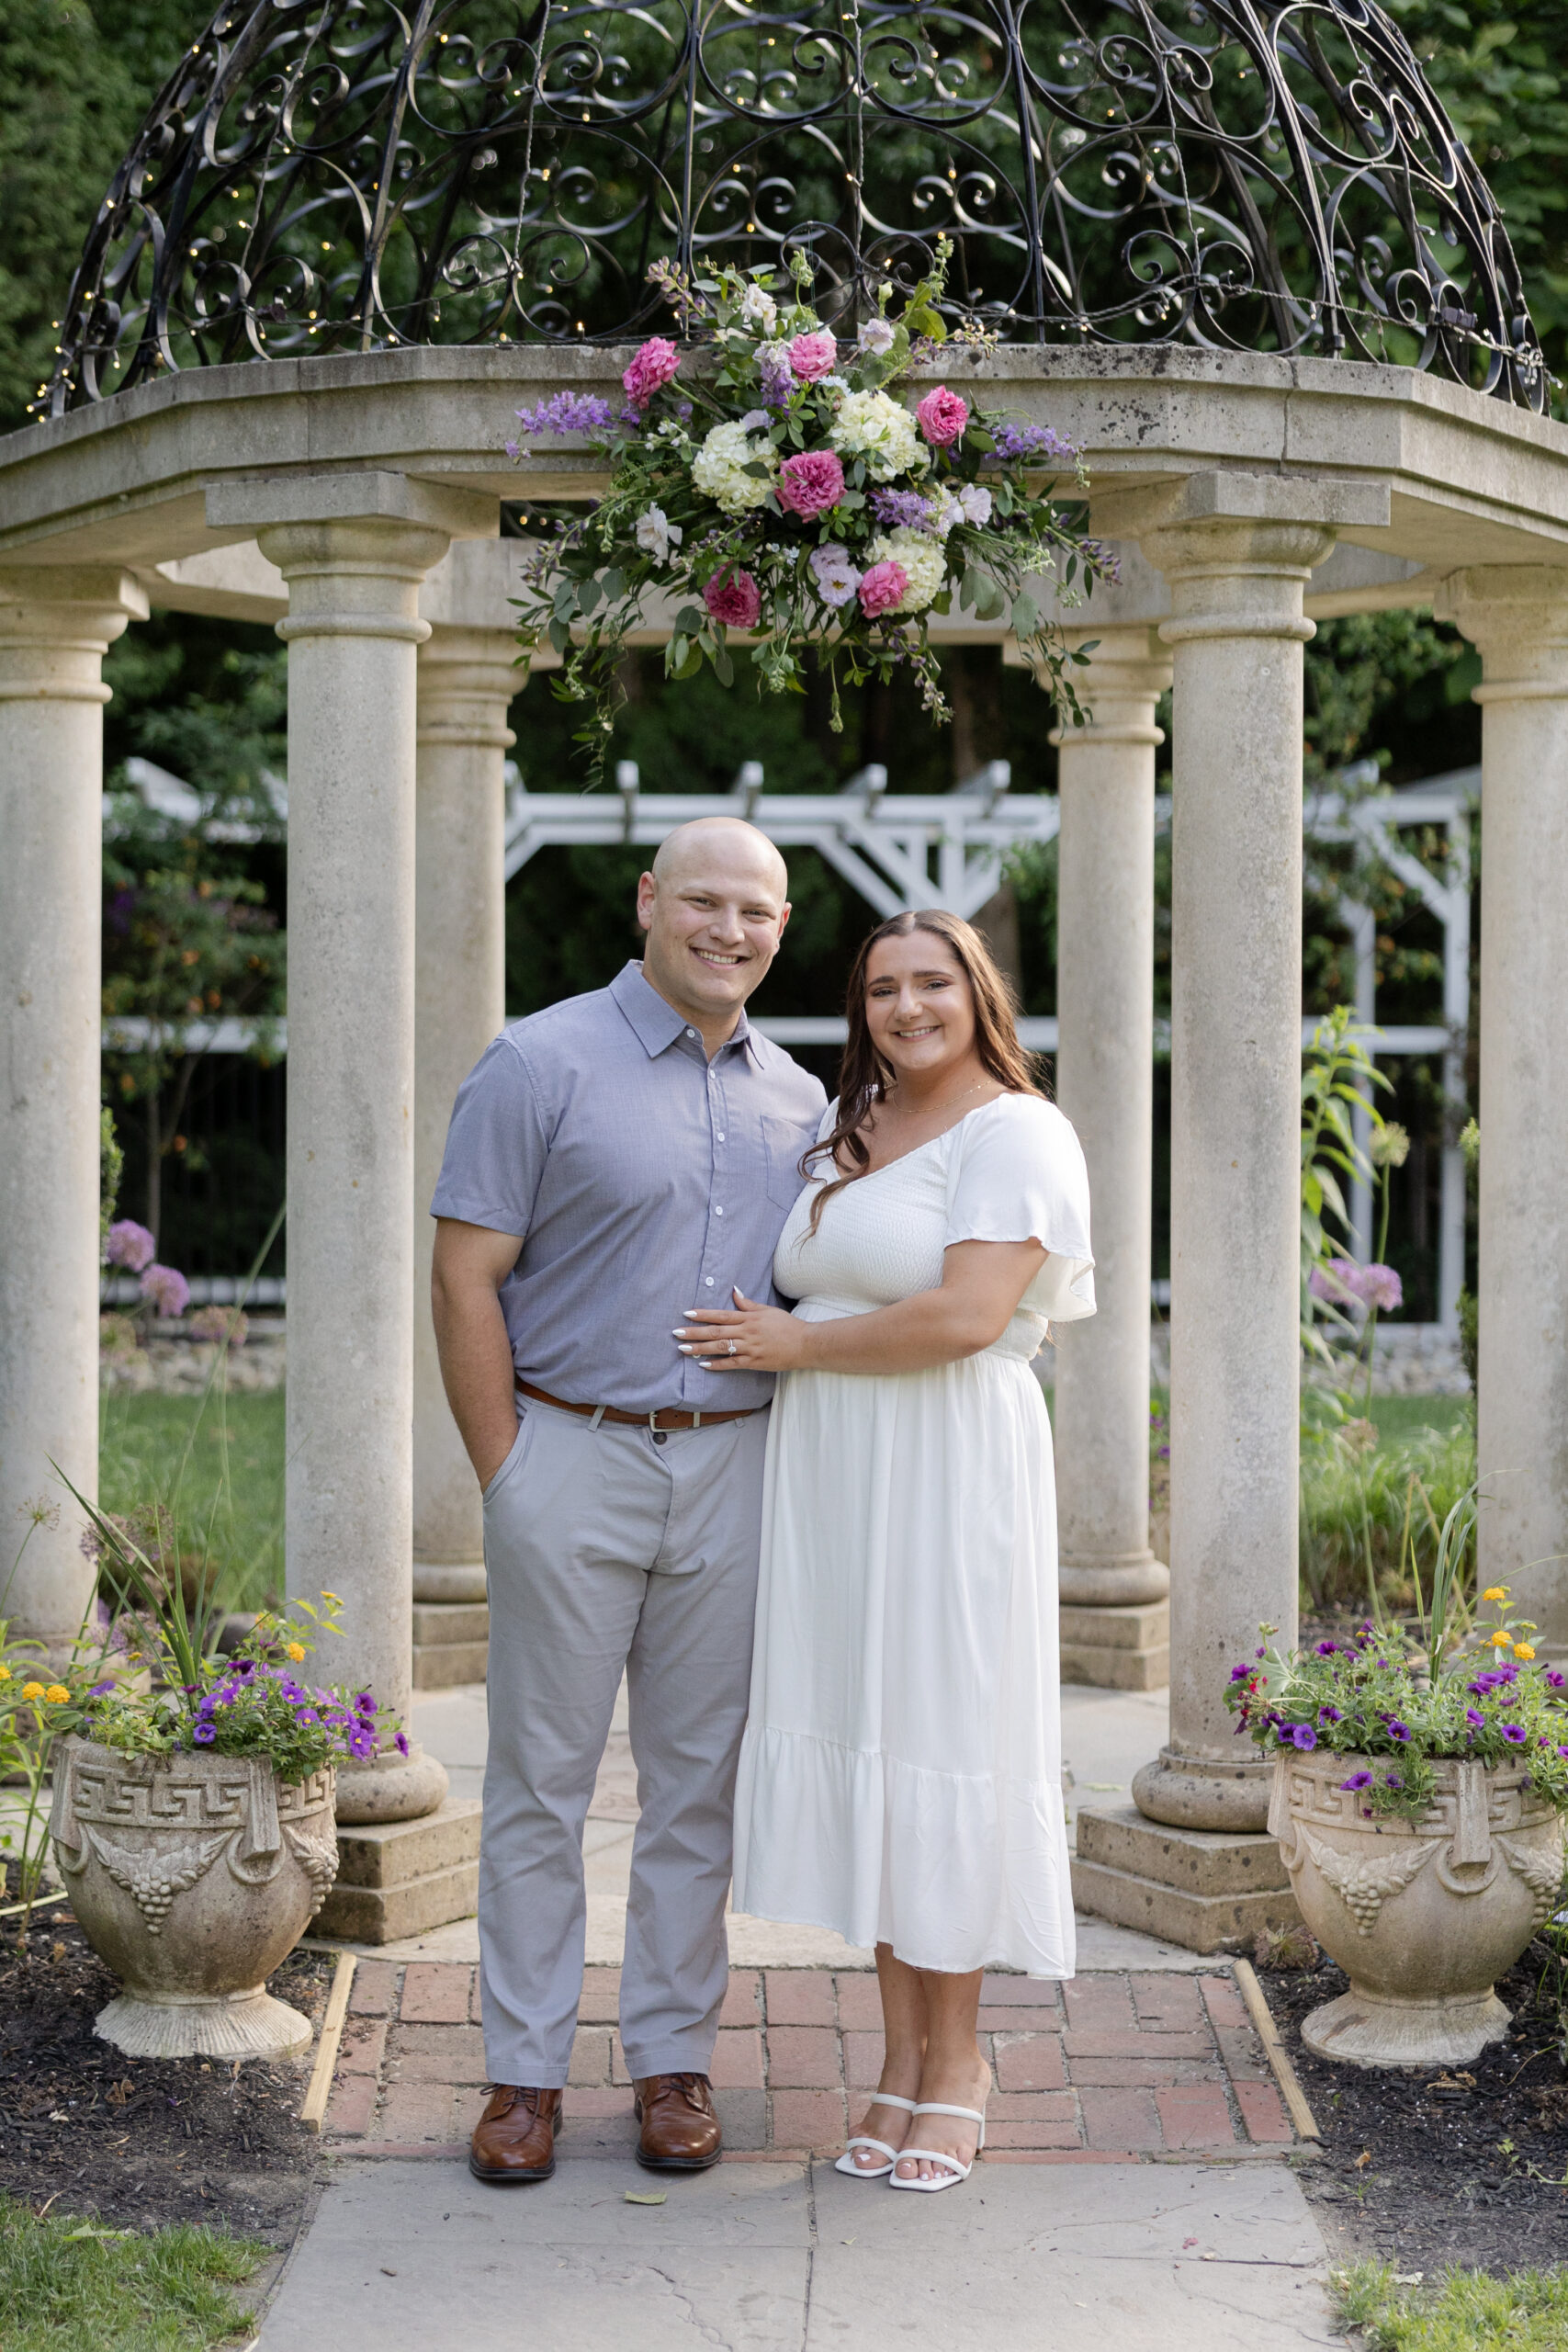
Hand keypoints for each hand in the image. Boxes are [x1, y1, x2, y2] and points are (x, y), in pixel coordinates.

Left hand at [675, 1289, 810, 1371]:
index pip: (721, 1315)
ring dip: (700, 1349)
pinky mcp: (754, 1362)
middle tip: (676, 1333)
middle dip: (694, 1332)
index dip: (703, 1314)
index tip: (687, 1314)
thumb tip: (734, 1291)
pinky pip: (732, 1364)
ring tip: (684, 1349)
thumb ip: (748, 1304)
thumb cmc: (787, 1326)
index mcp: (749, 1318)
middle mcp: (747, 1332)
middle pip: (716, 1332)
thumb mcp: (767, 1310)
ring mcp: (750, 1348)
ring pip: (721, 1348)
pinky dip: (717, 1364)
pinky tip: (703, 1365)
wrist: (806, 1344)